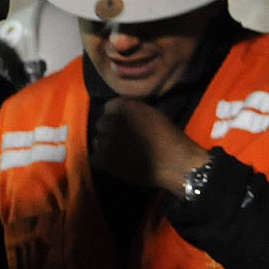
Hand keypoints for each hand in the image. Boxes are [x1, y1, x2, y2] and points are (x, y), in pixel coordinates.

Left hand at [90, 97, 209, 194]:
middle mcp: (111, 120)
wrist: (174, 161)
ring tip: (120, 153)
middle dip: (109, 131)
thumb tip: (121, 115)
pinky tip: (114, 163)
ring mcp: (105, 140)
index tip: (123, 124)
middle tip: (122, 140)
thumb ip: (132, 111)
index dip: (116, 116)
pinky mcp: (104, 158)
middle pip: (101, 124)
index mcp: (123, 105)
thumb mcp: (151, 113)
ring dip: (105, 146)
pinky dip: (102, 161)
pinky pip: (94, 158)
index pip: (108, 108)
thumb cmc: (168, 137)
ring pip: (97, 141)